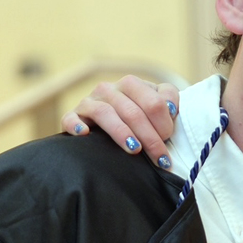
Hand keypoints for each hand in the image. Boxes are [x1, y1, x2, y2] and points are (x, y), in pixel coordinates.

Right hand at [62, 76, 180, 169]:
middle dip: (150, 137)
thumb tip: (171, 109)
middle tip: (160, 157)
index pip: (154, 103)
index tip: (170, 141)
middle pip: (133, 112)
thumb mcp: (157, 102)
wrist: (106, 121)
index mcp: (132, 84)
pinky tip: (85, 134)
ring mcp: (89, 101)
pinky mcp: (73, 115)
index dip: (164, 124)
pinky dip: (77, 125)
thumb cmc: (139, 114)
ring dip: (122, 133)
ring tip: (135, 150)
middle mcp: (109, 89)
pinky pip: (71, 118)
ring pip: (106, 113)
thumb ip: (169, 99)